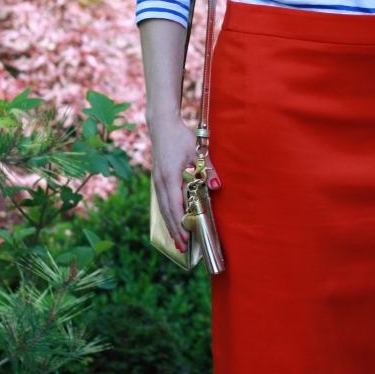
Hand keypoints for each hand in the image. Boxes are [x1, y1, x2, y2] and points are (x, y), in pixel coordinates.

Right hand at [149, 117, 221, 250]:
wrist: (162, 125)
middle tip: (182, 248)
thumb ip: (208, 168)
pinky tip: (171, 221)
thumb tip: (217, 186)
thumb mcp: (197, 151)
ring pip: (162, 208)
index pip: (174, 205)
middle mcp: (160, 182)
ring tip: (177, 241)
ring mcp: (156, 181)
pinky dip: (167, 214)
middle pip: (166, 211)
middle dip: (174, 230)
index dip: (180, 222)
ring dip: (170, 224)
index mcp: (169, 176)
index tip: (186, 237)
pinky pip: (161, 201)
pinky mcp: (157, 179)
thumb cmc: (180, 137)